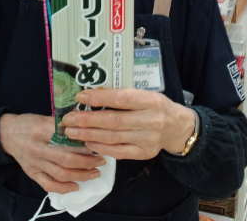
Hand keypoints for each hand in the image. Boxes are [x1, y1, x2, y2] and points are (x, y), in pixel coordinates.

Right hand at [0, 113, 105, 193]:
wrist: (5, 134)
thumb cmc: (27, 123)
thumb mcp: (43, 117)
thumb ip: (61, 123)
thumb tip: (84, 126)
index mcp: (41, 130)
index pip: (66, 139)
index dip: (84, 143)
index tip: (97, 142)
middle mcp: (37, 148)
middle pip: (66, 159)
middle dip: (88, 161)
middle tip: (101, 160)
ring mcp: (34, 163)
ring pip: (61, 174)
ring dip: (81, 175)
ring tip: (95, 172)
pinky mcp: (32, 173)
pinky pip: (49, 185)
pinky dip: (64, 188)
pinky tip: (76, 185)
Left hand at [62, 89, 195, 159]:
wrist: (178, 128)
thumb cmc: (156, 106)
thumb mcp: (145, 94)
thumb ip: (123, 94)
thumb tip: (92, 92)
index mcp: (151, 100)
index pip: (121, 98)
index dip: (99, 98)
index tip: (80, 97)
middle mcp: (150, 120)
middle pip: (114, 121)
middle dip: (87, 120)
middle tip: (68, 119)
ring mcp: (148, 139)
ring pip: (113, 138)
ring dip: (89, 135)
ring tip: (72, 132)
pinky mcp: (144, 153)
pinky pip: (118, 152)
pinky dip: (101, 147)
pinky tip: (87, 143)